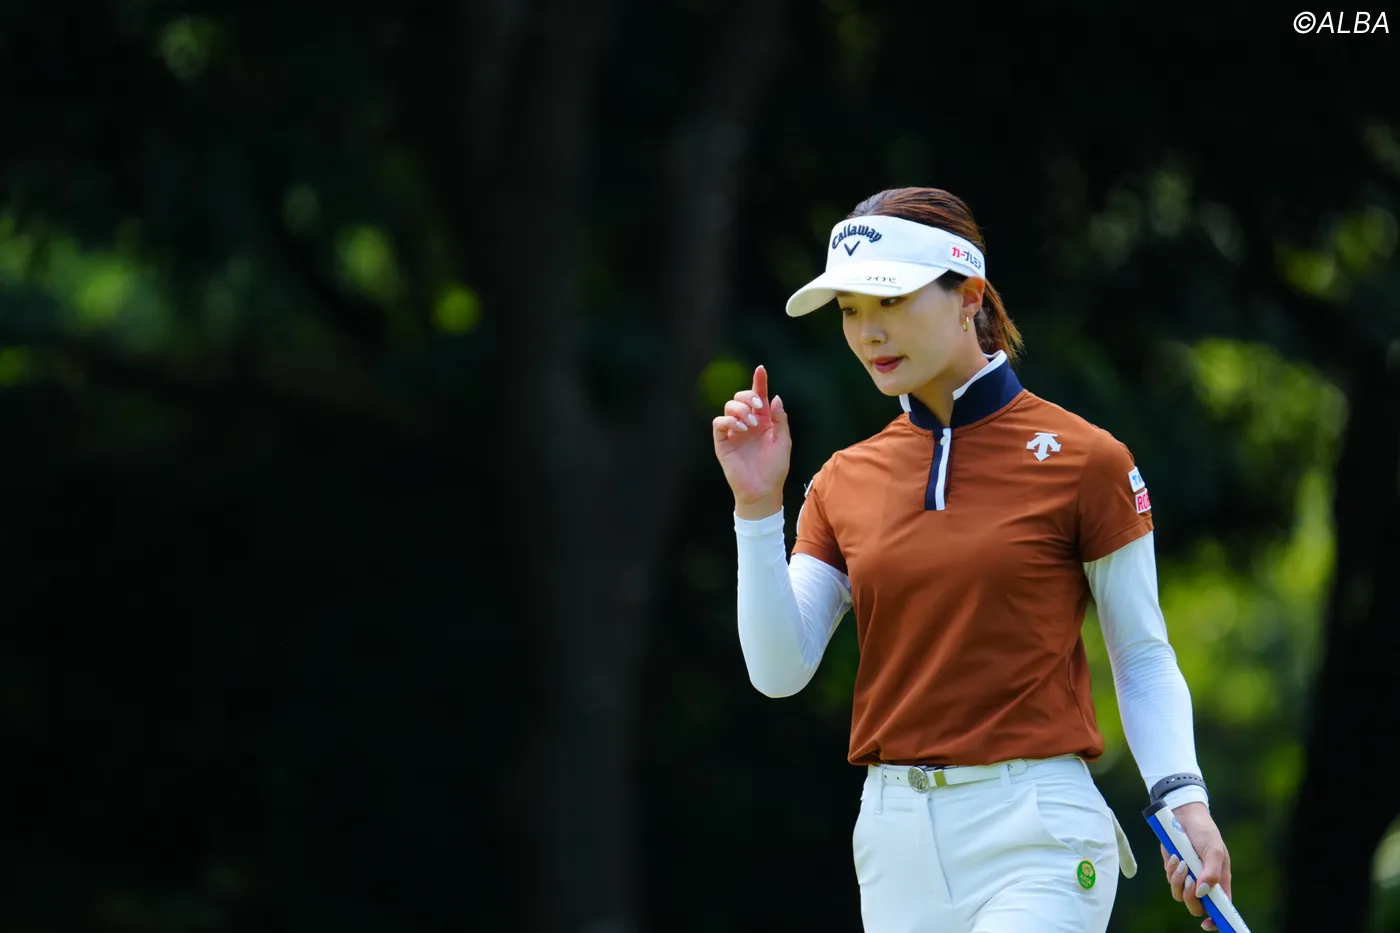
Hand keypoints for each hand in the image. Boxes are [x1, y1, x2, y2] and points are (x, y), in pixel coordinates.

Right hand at [711, 365, 790, 517]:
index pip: (759, 396)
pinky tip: (741, 429)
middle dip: (749, 397)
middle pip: (741, 397)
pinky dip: (728, 421)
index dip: (759, 382)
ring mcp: (734, 432)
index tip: (761, 369)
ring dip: (741, 410)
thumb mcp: (784, 441)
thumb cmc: (775, 468)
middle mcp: (747, 423)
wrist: (763, 490)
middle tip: (759, 409)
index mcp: (763, 421)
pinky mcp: (722, 442)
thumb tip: (775, 397)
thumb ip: (779, 419)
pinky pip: (719, 423)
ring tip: (750, 425)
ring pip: (729, 406)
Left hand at [1159, 802, 1231, 930]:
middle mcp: (1204, 883)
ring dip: (1178, 882)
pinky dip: (1172, 871)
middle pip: (1197, 906)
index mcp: (1220, 881)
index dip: (1216, 919)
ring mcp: (1188, 877)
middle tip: (1190, 881)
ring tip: (1181, 862)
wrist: (1184, 816)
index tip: (1208, 923)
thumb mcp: (1213, 849)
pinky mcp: (1174, 870)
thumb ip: (1211, 872)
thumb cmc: (1205, 832)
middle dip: (1191, 898)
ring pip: (1180, 895)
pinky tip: (1175, 856)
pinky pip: (1170, 881)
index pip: (1221, 908)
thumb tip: (1203, 892)